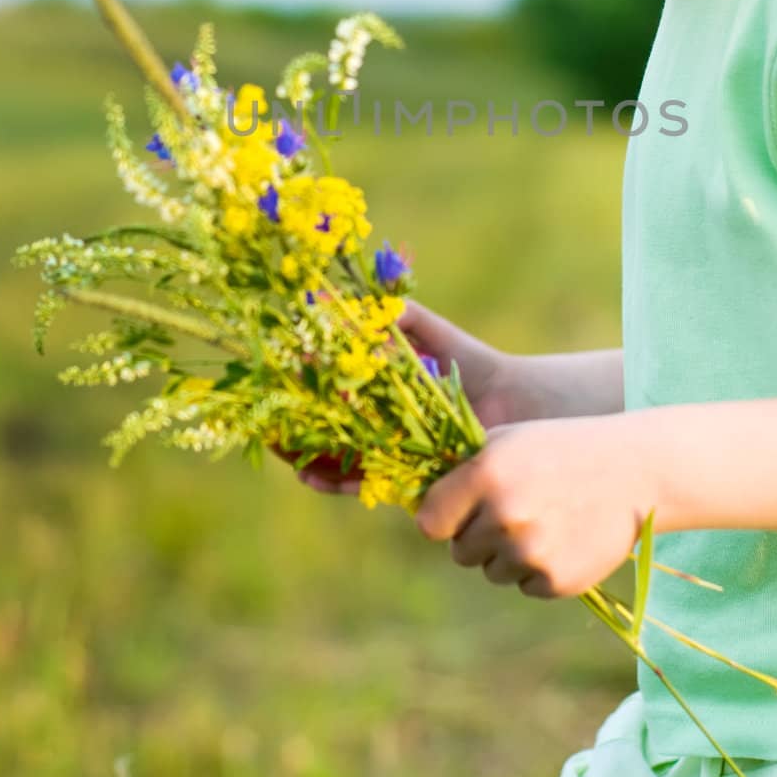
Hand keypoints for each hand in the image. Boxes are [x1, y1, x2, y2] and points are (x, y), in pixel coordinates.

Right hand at [270, 297, 526, 494]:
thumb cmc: (469, 363)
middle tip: (265, 424)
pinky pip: (362, 480)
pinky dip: (336, 480)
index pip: (328, 388)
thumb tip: (341, 296)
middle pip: (324, 424)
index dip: (299, 388)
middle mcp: (378, 420)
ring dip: (306, 456)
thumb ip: (394, 315)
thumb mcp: (427, 332)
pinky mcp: (402, 474)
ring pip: (336, 455)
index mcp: (379, 386)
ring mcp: (388, 447)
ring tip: (282, 453)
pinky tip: (312, 475)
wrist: (511, 402)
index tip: (274, 378)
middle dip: (292, 426)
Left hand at [414, 414, 647, 599]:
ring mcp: (531, 552)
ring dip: (508, 553)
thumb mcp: (507, 440)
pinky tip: (564, 538)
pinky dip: (539, 569)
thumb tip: (414, 503)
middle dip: (477, 534)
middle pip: (459, 551)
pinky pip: (524, 585)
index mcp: (485, 474)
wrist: (634, 471)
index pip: (429, 523)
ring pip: (491, 571)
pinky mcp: (555, 581)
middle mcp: (504, 516)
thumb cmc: (560, 448)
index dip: (443, 517)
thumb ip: (462, 469)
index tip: (458, 510)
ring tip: (545, 519)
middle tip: (514, 509)